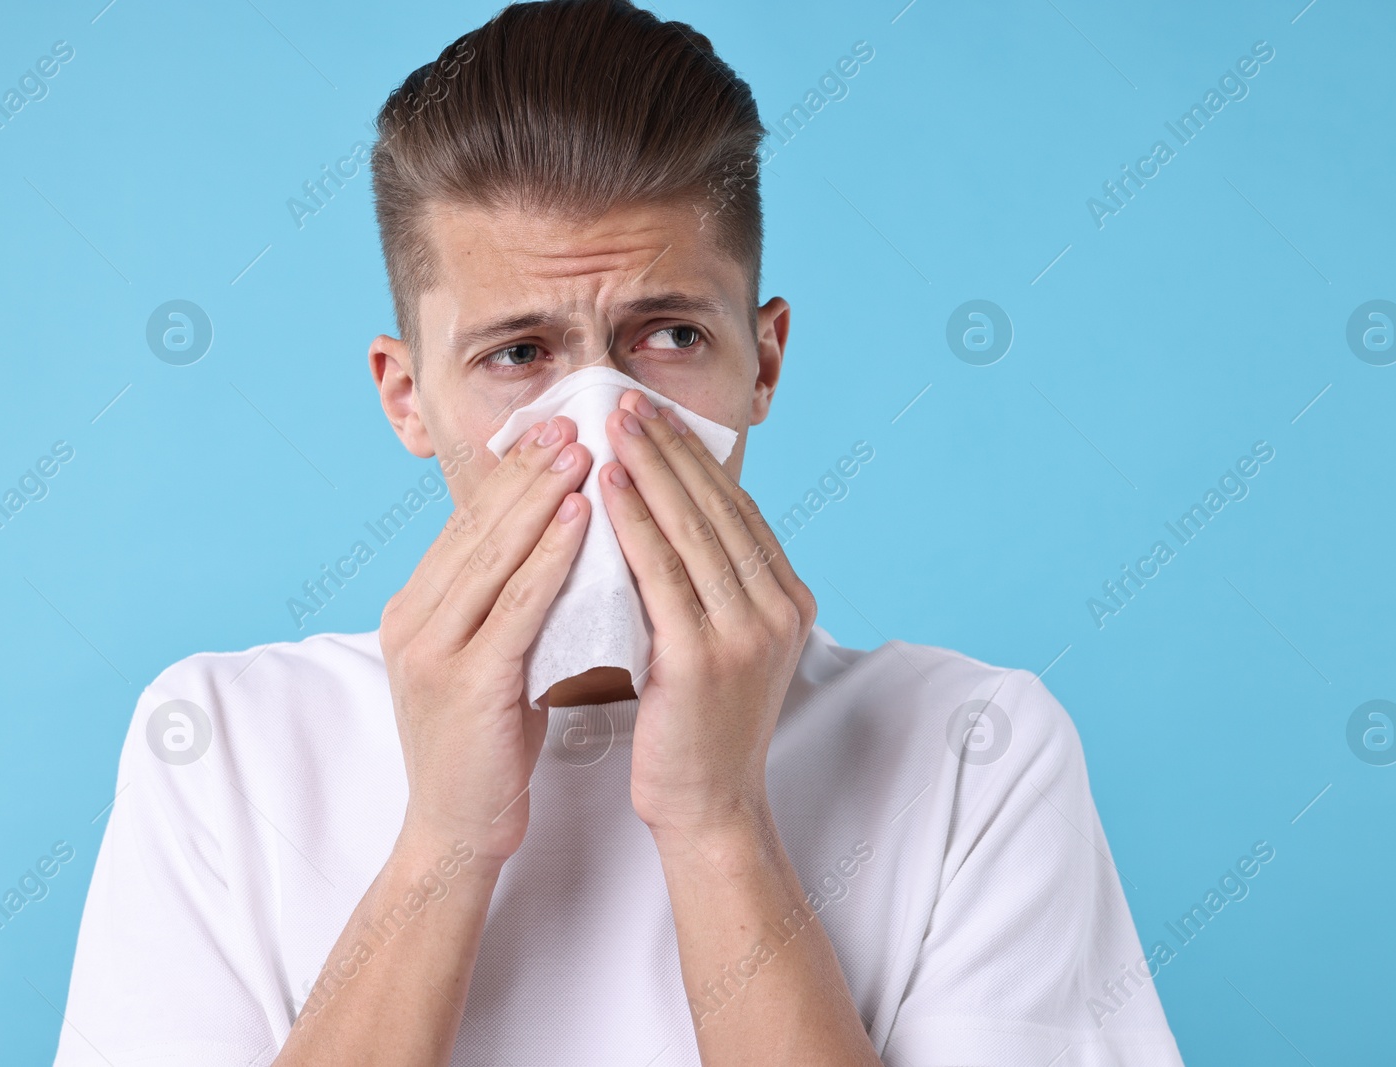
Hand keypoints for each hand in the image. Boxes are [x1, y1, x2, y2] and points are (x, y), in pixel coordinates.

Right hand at [378, 418, 591, 862]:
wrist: (457, 832)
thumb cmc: (487, 745)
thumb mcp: (490, 658)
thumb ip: (507, 604)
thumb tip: (559, 543)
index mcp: (416, 608)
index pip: (469, 523)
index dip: (513, 474)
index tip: (557, 428)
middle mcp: (413, 618)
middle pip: (478, 525)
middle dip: (529, 468)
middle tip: (575, 419)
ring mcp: (433, 649)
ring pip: (494, 554)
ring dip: (542, 495)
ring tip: (585, 449)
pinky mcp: (466, 682)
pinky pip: (515, 604)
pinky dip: (550, 555)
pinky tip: (582, 520)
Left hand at [600, 390, 816, 842]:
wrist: (709, 807)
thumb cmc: (701, 727)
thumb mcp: (722, 643)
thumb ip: (712, 586)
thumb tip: (671, 518)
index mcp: (789, 599)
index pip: (737, 509)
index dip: (695, 458)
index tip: (654, 415)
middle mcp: (780, 609)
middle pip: (717, 508)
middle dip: (670, 447)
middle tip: (627, 399)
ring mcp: (749, 632)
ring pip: (692, 530)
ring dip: (650, 468)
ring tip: (612, 424)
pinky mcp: (707, 657)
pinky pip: (662, 573)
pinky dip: (633, 522)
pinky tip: (606, 486)